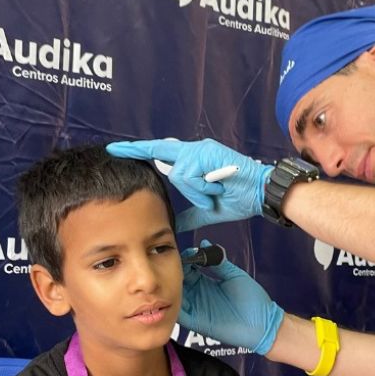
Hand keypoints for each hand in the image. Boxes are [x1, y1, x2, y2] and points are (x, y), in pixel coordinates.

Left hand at [106, 138, 272, 231]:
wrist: (260, 193)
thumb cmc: (238, 198)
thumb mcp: (206, 209)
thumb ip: (187, 214)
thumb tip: (170, 225)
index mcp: (191, 160)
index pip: (157, 152)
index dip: (135, 151)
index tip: (114, 150)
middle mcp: (192, 150)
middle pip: (171, 169)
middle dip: (188, 188)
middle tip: (208, 194)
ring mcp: (198, 149)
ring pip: (180, 175)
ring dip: (198, 192)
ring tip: (217, 194)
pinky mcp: (204, 152)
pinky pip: (190, 175)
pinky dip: (202, 188)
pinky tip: (218, 189)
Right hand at [179, 241, 283, 353]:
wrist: (263, 324)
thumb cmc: (253, 300)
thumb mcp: (234, 275)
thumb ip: (218, 262)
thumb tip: (206, 244)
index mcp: (206, 282)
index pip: (187, 270)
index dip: (183, 261)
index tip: (183, 254)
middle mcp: (198, 295)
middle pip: (178, 282)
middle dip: (174, 273)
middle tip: (173, 264)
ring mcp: (196, 309)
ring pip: (176, 297)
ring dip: (171, 288)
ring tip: (170, 277)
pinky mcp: (197, 322)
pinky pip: (180, 314)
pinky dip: (173, 305)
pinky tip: (173, 294)